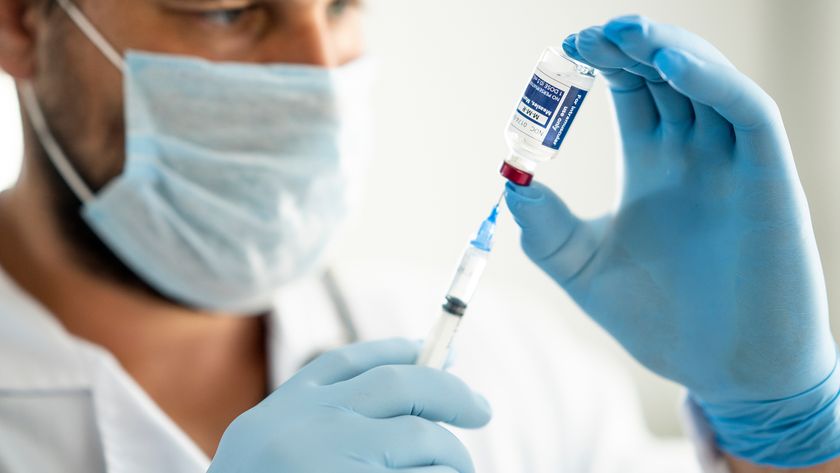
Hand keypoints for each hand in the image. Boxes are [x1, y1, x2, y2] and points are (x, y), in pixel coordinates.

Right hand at [208, 338, 490, 472]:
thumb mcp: (281, 446)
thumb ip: (330, 419)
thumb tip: (419, 384)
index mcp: (284, 410)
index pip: (350, 362)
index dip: (401, 350)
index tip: (441, 354)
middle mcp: (309, 424)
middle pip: (401, 385)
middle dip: (450, 392)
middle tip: (480, 409)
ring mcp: (333, 459)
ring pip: (424, 438)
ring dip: (451, 456)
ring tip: (453, 471)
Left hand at [505, 15, 838, 466]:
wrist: (723, 372)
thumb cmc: (660, 321)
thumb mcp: (586, 270)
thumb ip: (547, 229)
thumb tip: (508, 181)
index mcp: (652, 164)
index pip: (630, 89)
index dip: (599, 63)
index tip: (558, 55)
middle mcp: (694, 152)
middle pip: (664, 72)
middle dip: (627, 45)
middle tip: (583, 37)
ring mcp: (732, 162)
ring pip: (707, 80)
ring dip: (667, 49)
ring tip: (623, 33)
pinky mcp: (769, 180)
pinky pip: (748, 113)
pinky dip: (713, 82)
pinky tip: (670, 65)